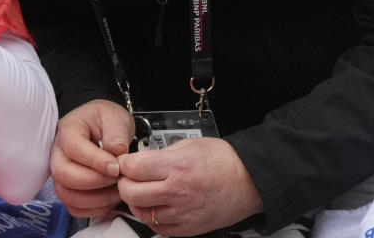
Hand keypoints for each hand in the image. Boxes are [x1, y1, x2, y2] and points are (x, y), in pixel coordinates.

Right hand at [50, 99, 134, 216]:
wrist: (104, 126)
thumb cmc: (106, 120)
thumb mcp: (115, 116)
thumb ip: (116, 132)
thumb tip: (117, 151)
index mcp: (68, 129)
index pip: (74, 148)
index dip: (95, 161)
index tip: (116, 167)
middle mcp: (58, 152)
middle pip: (63, 174)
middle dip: (94, 182)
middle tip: (117, 178)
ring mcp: (61, 172)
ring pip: (66, 194)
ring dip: (95, 198)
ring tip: (117, 189)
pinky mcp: (68, 188)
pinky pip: (74, 207)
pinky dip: (93, 208)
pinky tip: (109, 198)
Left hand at [117, 137, 263, 235]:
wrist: (248, 180)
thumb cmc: (223, 161)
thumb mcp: (189, 144)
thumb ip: (162, 154)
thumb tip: (140, 161)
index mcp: (177, 166)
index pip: (133, 167)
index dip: (124, 163)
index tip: (126, 162)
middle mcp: (178, 191)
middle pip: (130, 192)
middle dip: (124, 183)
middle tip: (129, 178)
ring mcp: (182, 212)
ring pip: (141, 213)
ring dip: (137, 201)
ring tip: (144, 192)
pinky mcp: (188, 228)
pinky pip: (158, 228)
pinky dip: (152, 217)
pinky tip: (157, 206)